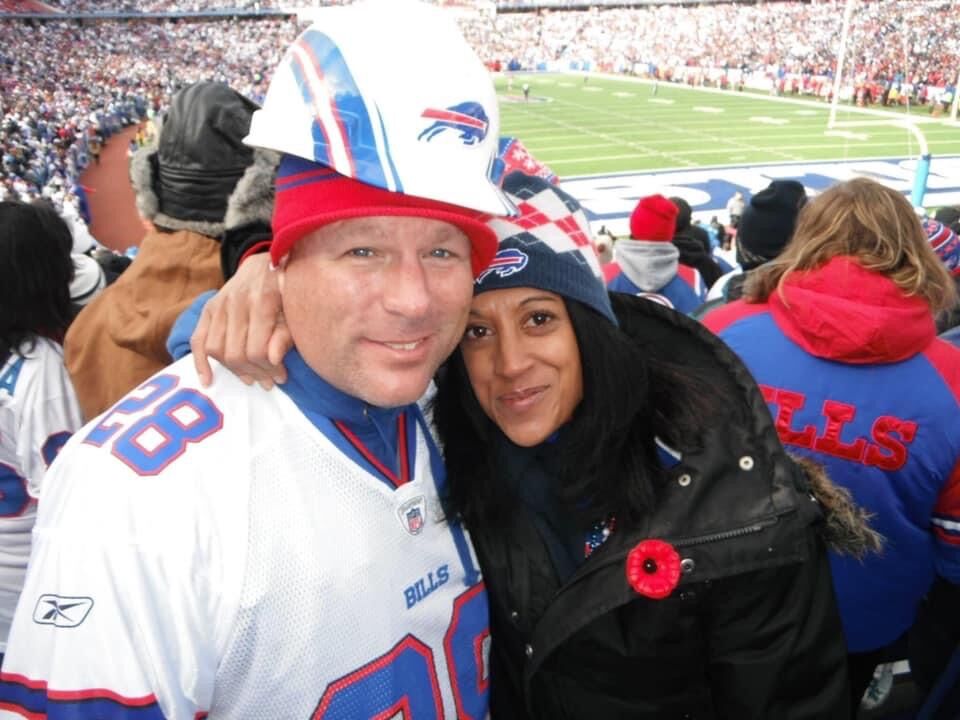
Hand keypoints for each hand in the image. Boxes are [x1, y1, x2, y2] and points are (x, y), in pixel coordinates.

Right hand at [190, 253, 291, 387]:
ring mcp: (219, 304)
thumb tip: (274, 361)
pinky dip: (200, 362)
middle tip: (268, 382)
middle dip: (254, 373)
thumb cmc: (287, 291)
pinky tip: (208, 380)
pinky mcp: (209, 308)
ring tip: (251, 379)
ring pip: (217, 349)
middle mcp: (236, 302)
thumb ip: (286, 335)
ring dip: (234, 370)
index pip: (257, 350)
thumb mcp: (295, 310)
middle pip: (236, 353)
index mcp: (262, 300)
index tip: (281, 377)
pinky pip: (198, 339)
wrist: (267, 264)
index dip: (269, 369)